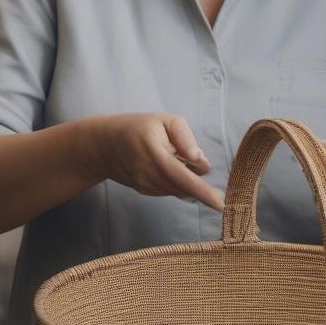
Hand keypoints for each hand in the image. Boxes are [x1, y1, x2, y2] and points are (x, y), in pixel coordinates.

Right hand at [92, 113, 224, 210]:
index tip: (220, 203)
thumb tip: (201, 162)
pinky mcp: (144, 191)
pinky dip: (179, 185)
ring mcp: (144, 185)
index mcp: (154, 152)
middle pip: (182, 187)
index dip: (202, 191)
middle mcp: (147, 173)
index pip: (181, 175)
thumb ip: (185, 138)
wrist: (104, 144)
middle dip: (202, 190)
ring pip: (177, 191)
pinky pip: (169, 191)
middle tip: (217, 188)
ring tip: (184, 163)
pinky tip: (174, 170)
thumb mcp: (164, 120)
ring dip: (189, 184)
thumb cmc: (138, 127)